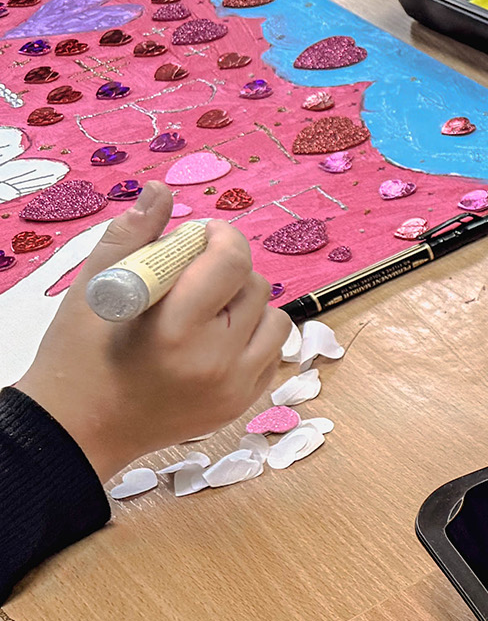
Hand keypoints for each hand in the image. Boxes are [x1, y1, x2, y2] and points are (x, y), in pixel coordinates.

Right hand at [12, 183, 291, 484]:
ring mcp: (235, 388)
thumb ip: (132, 238)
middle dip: (229, 271)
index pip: (231, 262)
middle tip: (193, 276)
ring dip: (248, 305)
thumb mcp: (94, 290)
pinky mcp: (243, 403)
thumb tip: (162, 191)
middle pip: (256, 287)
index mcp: (175, 331)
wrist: (80, 428)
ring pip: (276, 319)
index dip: (221, 237)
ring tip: (206, 309)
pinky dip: (252, 337)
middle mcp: (215, 362)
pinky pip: (272, 353)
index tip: (201, 235)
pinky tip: (214, 338)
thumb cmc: (78, 355)